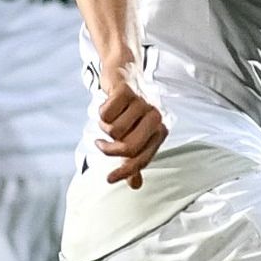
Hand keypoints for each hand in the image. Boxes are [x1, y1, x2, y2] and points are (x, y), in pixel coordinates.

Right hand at [94, 65, 167, 188]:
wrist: (123, 74)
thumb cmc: (128, 110)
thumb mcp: (133, 135)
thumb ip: (134, 160)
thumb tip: (135, 185)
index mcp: (159, 132)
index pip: (143, 158)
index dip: (126, 171)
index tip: (109, 179)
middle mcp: (155, 118)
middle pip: (128, 147)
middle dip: (110, 150)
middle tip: (101, 144)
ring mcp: (143, 104)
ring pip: (114, 130)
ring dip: (104, 127)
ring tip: (109, 118)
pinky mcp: (127, 92)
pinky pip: (106, 114)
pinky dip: (101, 112)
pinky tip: (107, 105)